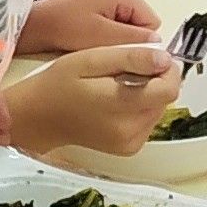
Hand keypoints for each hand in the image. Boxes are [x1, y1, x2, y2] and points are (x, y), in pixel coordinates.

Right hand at [12, 39, 184, 158]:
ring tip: (117, 85)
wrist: (37, 118)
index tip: (152, 57)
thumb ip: (130, 58)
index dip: (167, 69)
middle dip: (155, 80)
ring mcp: (130, 143)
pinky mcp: (128, 148)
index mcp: (122, 106)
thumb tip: (164, 59)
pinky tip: (117, 101)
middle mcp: (130, 130)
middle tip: (126, 69)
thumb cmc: (58, 84)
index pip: (169, 89)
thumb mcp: (91, 59)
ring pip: (158, 110)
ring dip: (147, 94)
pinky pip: (147, 122)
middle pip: (165, 99)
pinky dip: (139, 108)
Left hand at [19, 0, 157, 55]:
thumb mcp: (101, 35)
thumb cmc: (61, 25)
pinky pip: (118, 33)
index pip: (153, 25)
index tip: (120, 50)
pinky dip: (108, 43)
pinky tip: (92, 44)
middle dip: (127, 44)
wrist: (37, 27)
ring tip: (95, 45)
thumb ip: (133, 40)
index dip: (140, 43)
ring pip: (131, 35)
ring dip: (116, 45)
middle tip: (104, 47)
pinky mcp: (103, 14)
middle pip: (143, 29)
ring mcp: (112, 4)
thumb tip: (158, 47)